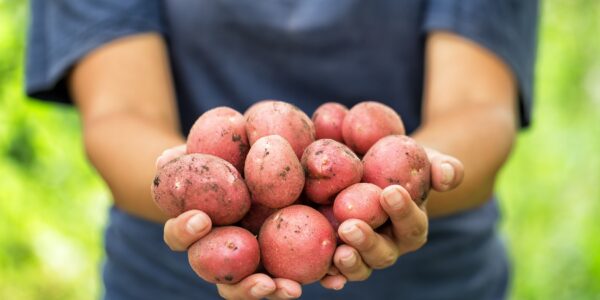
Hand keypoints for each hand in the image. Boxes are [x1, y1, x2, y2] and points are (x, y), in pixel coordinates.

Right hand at [157, 144, 302, 299]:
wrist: (255, 160)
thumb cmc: (222, 156)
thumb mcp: (207, 151)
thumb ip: (188, 156)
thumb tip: (164, 160)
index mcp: (195, 229)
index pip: (180, 237)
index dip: (185, 231)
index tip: (201, 219)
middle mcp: (220, 253)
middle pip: (224, 280)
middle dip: (241, 286)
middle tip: (261, 282)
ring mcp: (250, 261)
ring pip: (255, 286)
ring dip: (273, 291)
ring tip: (291, 290)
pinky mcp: (281, 258)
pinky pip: (293, 274)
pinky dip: (312, 279)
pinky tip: (333, 280)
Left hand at [320, 148, 463, 288]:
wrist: (370, 170)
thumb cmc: (399, 165)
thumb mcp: (423, 161)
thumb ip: (441, 166)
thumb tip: (448, 175)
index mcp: (411, 227)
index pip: (411, 224)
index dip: (403, 211)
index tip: (390, 192)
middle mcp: (388, 246)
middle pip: (383, 253)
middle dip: (368, 242)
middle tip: (350, 226)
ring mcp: (362, 254)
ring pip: (360, 266)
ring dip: (350, 263)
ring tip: (339, 252)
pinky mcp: (337, 254)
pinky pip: (333, 271)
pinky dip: (329, 276)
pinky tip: (324, 274)